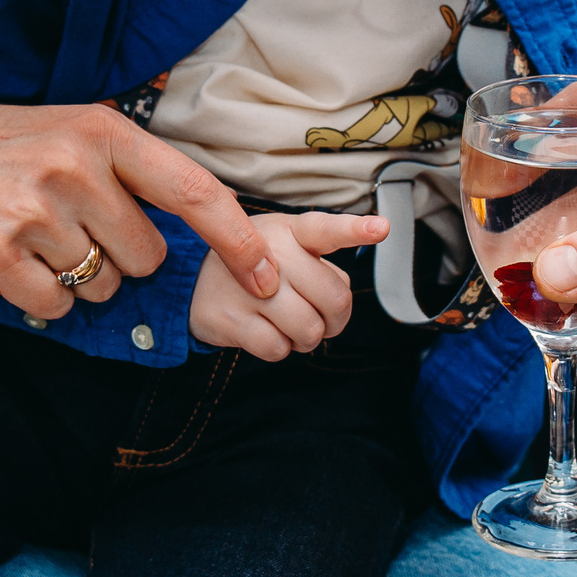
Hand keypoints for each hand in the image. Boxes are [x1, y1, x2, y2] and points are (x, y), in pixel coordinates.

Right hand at [0, 102, 278, 321]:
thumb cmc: (7, 150)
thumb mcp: (75, 131)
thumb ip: (135, 167)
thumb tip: (214, 219)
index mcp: (104, 131)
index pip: (194, 191)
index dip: (237, 240)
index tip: (267, 275)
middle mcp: (74, 166)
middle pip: (146, 256)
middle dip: (121, 258)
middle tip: (74, 229)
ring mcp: (33, 209)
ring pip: (103, 286)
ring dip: (78, 278)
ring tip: (36, 238)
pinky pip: (57, 306)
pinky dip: (41, 298)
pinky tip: (13, 262)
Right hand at [190, 212, 388, 361]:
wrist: (194, 279)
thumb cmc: (258, 265)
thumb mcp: (287, 248)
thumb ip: (321, 266)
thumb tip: (337, 300)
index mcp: (290, 231)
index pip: (326, 229)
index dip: (355, 229)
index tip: (382, 228)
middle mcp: (270, 253)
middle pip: (334, 299)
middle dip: (335, 318)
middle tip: (320, 316)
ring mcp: (246, 286)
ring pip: (309, 330)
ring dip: (307, 338)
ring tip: (290, 324)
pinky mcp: (229, 319)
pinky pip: (277, 349)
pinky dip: (279, 348)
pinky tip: (266, 331)